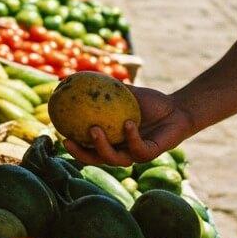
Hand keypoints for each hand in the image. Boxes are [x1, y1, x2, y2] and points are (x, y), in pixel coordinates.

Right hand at [64, 85, 194, 166]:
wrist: (176, 108)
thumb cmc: (148, 102)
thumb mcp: (122, 92)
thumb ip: (100, 87)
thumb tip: (71, 77)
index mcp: (112, 142)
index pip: (88, 149)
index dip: (74, 146)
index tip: (60, 134)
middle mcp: (121, 152)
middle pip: (97, 160)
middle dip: (81, 154)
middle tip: (68, 141)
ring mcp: (135, 155)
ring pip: (115, 159)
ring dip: (103, 146)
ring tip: (94, 130)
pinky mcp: (151, 154)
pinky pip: (138, 149)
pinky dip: (132, 136)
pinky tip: (128, 122)